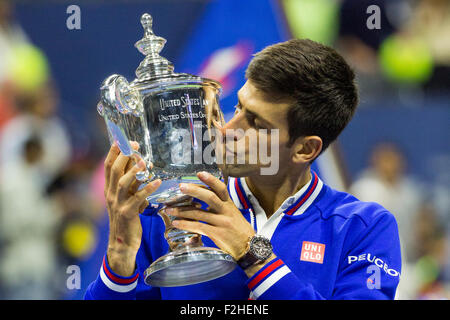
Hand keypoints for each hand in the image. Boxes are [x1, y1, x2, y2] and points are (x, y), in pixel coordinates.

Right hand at [104, 142, 160, 275]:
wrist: (122, 243)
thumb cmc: (127, 218)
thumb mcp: (127, 197)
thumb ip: (131, 182)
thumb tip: (140, 163)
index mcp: (109, 189)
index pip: (108, 166)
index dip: (113, 152)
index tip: (121, 139)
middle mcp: (110, 194)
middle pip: (113, 171)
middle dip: (123, 156)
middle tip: (134, 145)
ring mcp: (118, 204)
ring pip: (123, 183)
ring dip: (133, 171)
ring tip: (144, 162)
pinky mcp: (127, 213)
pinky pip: (137, 199)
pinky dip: (147, 189)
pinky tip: (157, 182)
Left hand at [166, 172, 254, 260]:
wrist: (250, 248)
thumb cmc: (239, 231)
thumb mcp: (233, 215)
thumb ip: (221, 207)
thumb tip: (204, 199)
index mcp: (229, 205)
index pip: (221, 188)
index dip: (210, 180)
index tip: (199, 173)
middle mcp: (226, 212)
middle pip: (210, 197)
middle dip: (194, 191)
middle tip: (180, 187)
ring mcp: (222, 223)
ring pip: (199, 214)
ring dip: (182, 211)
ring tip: (169, 209)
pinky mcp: (218, 234)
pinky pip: (199, 227)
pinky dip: (186, 225)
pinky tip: (176, 223)